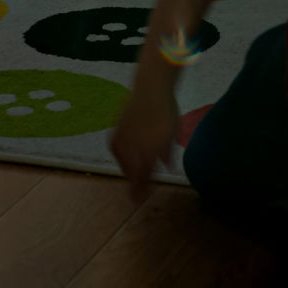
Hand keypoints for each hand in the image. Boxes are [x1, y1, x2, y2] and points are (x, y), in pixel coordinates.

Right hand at [109, 88, 179, 205]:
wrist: (151, 87)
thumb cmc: (166, 109)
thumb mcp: (173, 132)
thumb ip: (168, 152)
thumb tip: (167, 167)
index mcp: (149, 150)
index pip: (143, 176)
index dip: (141, 190)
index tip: (139, 200)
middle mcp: (134, 146)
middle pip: (132, 172)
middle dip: (135, 183)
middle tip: (137, 192)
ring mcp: (124, 137)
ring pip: (122, 161)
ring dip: (127, 170)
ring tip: (132, 174)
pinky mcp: (116, 128)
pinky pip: (115, 148)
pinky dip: (119, 155)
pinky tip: (122, 157)